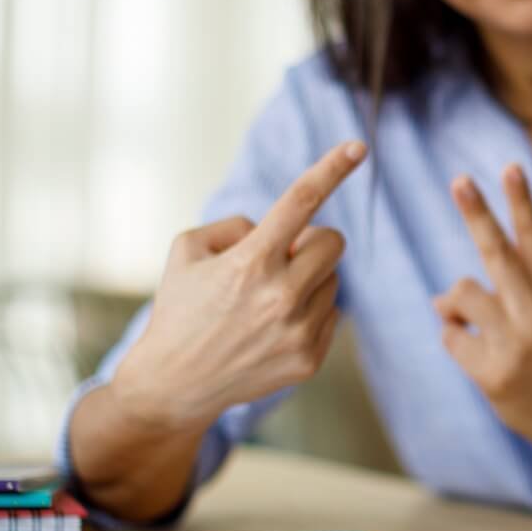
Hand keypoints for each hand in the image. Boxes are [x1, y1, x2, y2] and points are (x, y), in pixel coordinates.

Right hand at [112, 141, 366, 429]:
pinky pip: (331, 313)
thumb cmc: (180, 308)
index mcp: (249, 262)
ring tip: (266, 301)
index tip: (357, 146)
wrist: (174, 384)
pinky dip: (309, 312)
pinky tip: (273, 328)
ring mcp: (298, 331)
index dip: (332, 169)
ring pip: (333, 279)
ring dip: (308, 279)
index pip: (300, 202)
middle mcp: (280, 296)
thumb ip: (237, 226)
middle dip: (312, 242)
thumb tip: (279, 230)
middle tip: (282, 257)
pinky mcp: (310, 359)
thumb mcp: (187, 250)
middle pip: (333, 242)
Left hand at [434, 164, 531, 452]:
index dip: (522, 203)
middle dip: (478, 215)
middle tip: (460, 181)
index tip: (511, 168)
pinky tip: (474, 356)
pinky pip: (451, 338)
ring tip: (465, 321)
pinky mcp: (495, 372)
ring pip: (460, 294)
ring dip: (452, 304)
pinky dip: (455, 341)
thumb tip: (442, 299)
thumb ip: (505, 298)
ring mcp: (516, 343)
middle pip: (498, 254)